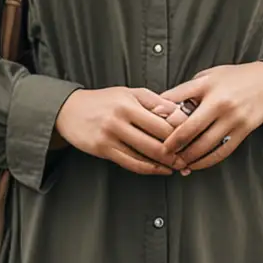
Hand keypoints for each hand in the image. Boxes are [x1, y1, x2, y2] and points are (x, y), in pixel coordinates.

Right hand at [54, 87, 193, 174]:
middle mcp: (120, 118)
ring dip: (166, 163)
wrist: (69, 110)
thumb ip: (155, 102)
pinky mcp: (103, 150)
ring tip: (179, 165)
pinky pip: (132, 163)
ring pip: (146, 155)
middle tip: (190, 157)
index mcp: (129, 102)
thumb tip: (180, 112)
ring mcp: (110, 136)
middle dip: (177, 151)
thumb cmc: (104, 100)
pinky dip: (150, 169)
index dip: (182, 131)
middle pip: (158, 140)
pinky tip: (161, 169)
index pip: (164, 120)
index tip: (193, 137)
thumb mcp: (129, 93)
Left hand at [155, 63, 262, 174]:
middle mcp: (220, 102)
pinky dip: (206, 161)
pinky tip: (195, 165)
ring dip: (188, 157)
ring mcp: (233, 118)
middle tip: (161, 154)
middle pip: (190, 129)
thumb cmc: (232, 78)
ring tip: (176, 163)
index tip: (151, 131)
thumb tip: (158, 106)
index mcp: (207, 85)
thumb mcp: (207, 76)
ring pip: (205, 145)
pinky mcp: (244, 131)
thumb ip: (185, 90)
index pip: (178, 102)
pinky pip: (222, 151)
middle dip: (173, 145)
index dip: (163, 119)